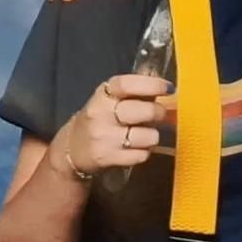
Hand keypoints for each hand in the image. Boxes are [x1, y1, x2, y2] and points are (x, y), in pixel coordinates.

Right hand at [54, 74, 168, 176]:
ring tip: (142, 133)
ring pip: (148, 136)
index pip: (128, 84)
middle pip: (145, 111)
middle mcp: (101, 114)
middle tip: (157, 115)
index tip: (169, 88)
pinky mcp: (107, 158)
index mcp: (104, 94)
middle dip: (158, 113)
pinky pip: (142, 154)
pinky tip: (134, 147)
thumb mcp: (113, 98)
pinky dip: (144, 152)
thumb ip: (138, 89)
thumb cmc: (102, 117)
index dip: (152, 85)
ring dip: (152, 135)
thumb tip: (165, 82)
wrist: (72, 148)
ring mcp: (104, 137)